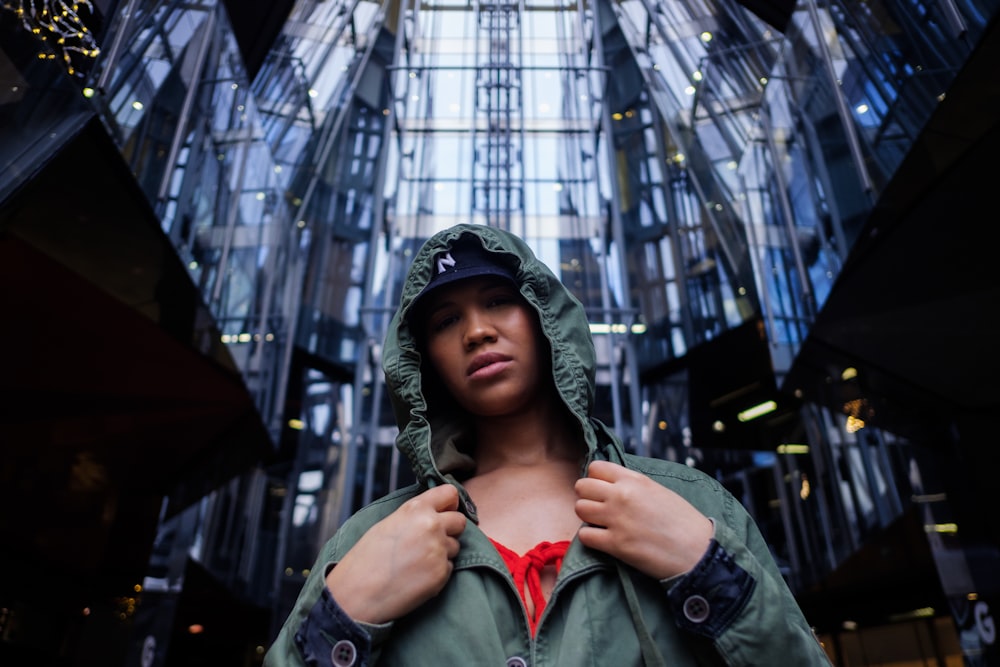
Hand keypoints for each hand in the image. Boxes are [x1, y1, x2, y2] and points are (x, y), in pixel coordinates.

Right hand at [326, 483, 466, 623]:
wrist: (358, 593)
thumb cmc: (367, 559)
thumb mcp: (388, 524)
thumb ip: (415, 516)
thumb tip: (434, 513)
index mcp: (416, 509)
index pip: (450, 494)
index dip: (449, 504)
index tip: (445, 512)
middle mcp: (432, 525)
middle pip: (460, 521)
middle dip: (450, 530)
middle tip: (431, 541)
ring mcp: (439, 549)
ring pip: (456, 546)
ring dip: (443, 552)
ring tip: (417, 562)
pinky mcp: (442, 573)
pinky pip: (450, 567)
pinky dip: (438, 572)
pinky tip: (417, 576)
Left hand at [575, 460, 712, 579]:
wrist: (698, 551)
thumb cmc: (683, 522)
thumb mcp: (659, 491)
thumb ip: (634, 485)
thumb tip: (613, 484)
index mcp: (635, 480)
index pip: (595, 468)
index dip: (595, 479)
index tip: (602, 490)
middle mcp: (622, 495)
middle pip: (582, 487)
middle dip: (587, 497)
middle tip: (598, 508)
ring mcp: (617, 519)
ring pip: (580, 509)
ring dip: (587, 517)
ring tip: (601, 524)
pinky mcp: (616, 544)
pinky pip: (584, 535)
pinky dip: (590, 538)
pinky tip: (603, 540)